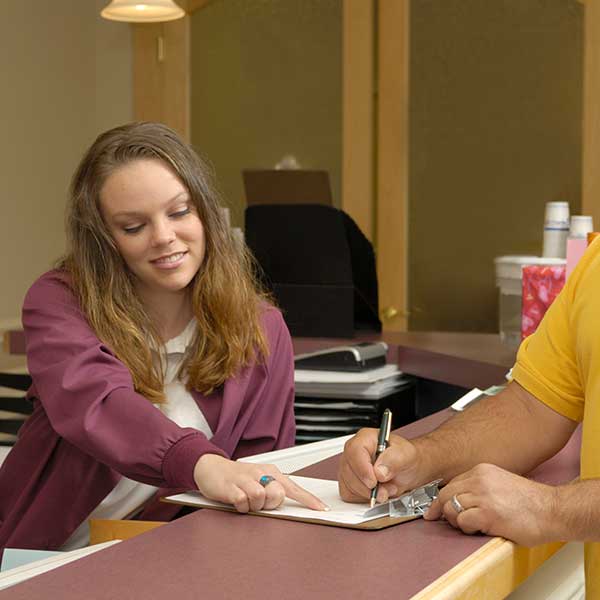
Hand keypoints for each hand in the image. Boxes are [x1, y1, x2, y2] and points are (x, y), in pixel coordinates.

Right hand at [193, 454, 328, 512]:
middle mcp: (259, 472)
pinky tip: (236, 501)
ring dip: (254, 506)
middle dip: (270, 503)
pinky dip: (241, 506)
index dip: (308, 499)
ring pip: (260, 498)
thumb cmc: (238, 477)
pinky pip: (243, 502)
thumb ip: (275, 490)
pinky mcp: (230, 487)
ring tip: (246, 501)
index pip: (293, 487)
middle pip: (277, 494)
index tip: (321, 509)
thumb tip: (290, 503)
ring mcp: (244, 479)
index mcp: (270, 471)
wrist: (210, 468)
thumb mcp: (259, 480)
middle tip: (259, 502)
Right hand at [338, 428, 423, 503]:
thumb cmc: (405, 458)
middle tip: (386, 488)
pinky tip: (375, 493)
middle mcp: (354, 452)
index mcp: (366, 438)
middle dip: (368, 486)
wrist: (409, 470)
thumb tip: (379, 471)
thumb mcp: (407, 454)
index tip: (374, 482)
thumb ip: (394, 460)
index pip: (355, 451)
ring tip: (385, 489)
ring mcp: (349, 467)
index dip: (362, 468)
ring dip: (368, 494)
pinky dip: (363, 498)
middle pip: (349, 471)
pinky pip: (348, 494)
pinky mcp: (348, 482)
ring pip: (348, 485)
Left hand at [424, 463, 556, 546]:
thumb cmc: (530, 502)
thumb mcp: (499, 482)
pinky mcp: (488, 513)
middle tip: (449, 522)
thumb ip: (479, 487)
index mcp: (481, 471)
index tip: (434, 510)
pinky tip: (479, 529)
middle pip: (445, 494)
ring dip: (456, 521)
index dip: (440, 500)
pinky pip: (462, 520)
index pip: (450, 483)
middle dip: (442, 511)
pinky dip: (466, 528)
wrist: (552, 509)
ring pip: (450, 507)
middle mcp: (479, 479)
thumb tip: (458, 499)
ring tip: (471, 525)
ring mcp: (483, 495)